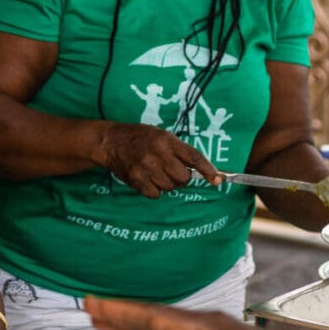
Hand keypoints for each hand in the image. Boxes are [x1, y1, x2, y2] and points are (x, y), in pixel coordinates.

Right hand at [98, 123, 218, 196]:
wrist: (111, 141)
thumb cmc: (139, 137)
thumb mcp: (161, 135)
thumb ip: (177, 150)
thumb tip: (196, 170)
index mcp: (167, 140)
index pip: (193, 157)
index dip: (208, 170)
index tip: (218, 180)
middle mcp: (158, 154)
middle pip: (183, 178)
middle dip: (181, 178)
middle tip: (171, 171)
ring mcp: (146, 168)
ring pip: (170, 187)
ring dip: (166, 183)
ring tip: (155, 172)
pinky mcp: (137, 180)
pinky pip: (156, 194)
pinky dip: (154, 190)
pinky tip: (147, 179)